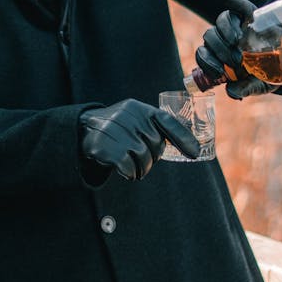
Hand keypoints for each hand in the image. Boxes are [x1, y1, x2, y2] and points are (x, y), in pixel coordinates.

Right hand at [79, 98, 199, 180]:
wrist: (85, 129)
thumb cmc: (120, 128)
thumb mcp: (137, 121)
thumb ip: (158, 129)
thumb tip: (194, 149)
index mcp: (139, 108)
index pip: (166, 121)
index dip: (182, 138)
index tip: (196, 153)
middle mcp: (127, 115)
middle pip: (155, 145)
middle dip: (153, 158)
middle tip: (144, 161)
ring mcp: (114, 130)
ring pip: (143, 157)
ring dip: (142, 169)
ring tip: (136, 169)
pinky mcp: (103, 146)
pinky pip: (127, 166)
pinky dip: (130, 173)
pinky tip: (126, 172)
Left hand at [195, 0, 280, 99]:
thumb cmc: (271, 73)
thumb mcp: (260, 84)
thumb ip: (246, 88)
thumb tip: (231, 92)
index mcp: (221, 57)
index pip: (203, 55)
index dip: (206, 62)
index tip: (219, 70)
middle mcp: (225, 40)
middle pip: (210, 37)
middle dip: (218, 49)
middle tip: (235, 59)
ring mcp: (237, 25)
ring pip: (220, 21)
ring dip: (224, 30)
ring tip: (237, 40)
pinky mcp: (250, 13)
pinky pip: (236, 4)